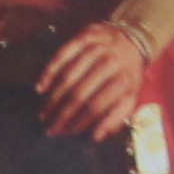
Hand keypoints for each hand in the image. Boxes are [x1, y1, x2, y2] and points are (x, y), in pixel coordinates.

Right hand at [38, 22, 151, 139]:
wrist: (134, 38)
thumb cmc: (127, 74)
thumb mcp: (130, 96)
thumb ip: (116, 117)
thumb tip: (96, 137)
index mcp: (124, 80)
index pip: (97, 106)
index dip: (78, 122)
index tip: (65, 133)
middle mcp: (112, 62)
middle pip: (81, 93)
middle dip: (62, 114)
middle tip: (50, 128)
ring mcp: (98, 47)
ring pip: (69, 75)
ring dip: (54, 97)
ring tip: (44, 113)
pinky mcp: (86, 35)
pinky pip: (63, 54)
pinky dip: (49, 71)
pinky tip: (40, 88)